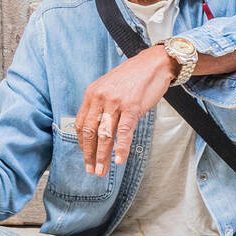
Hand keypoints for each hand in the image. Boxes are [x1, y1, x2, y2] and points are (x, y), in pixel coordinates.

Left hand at [75, 44, 176, 175]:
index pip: (82, 124)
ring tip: (102, 171)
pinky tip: (119, 160)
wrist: (153, 63)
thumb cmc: (133, 77)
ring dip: (102, 156)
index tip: (86, 157)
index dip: (82, 144)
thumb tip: (98, 128)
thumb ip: (101, 105)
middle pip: (90, 132)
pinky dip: (121, 148)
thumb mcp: (109, 88)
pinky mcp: (132, 106)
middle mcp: (101, 98)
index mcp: (92, 94)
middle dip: (90, 155)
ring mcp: (116, 102)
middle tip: (91, 170)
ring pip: (105, 135)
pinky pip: (124, 132)